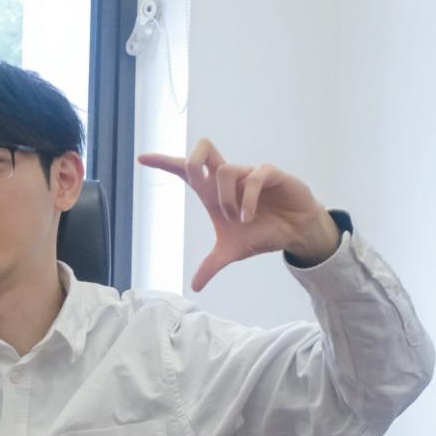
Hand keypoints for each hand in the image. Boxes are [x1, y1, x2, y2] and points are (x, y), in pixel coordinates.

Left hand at [138, 139, 341, 290]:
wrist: (295, 233)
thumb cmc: (261, 233)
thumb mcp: (232, 252)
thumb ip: (211, 265)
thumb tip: (194, 286)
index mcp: (214, 192)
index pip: (185, 171)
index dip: (164, 163)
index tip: (141, 158)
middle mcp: (229, 178)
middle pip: (204, 149)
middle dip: (192, 158)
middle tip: (192, 176)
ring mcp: (249, 173)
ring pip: (226, 170)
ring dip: (227, 197)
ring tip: (238, 219)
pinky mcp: (270, 173)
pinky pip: (254, 176)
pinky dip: (248, 198)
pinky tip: (249, 216)